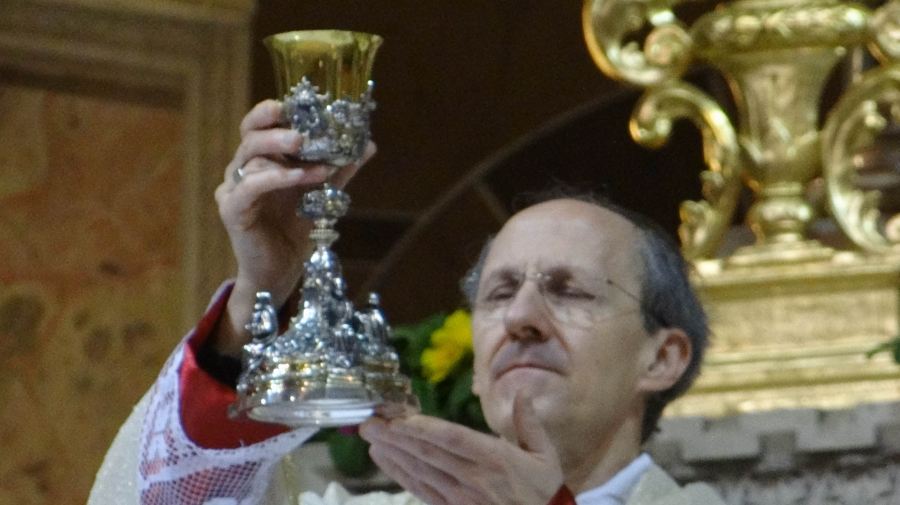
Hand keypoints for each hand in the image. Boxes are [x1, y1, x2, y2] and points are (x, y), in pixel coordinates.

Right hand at [212, 100, 374, 355]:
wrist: (281, 271)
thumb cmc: (295, 230)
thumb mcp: (322, 194)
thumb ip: (340, 170)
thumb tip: (368, 144)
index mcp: (260, 159)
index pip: (258, 124)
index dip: (275, 110)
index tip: (302, 105)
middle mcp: (242, 169)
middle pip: (251, 134)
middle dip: (278, 127)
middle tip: (306, 130)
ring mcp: (233, 188)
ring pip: (251, 157)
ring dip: (288, 155)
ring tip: (319, 160)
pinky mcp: (231, 209)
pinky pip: (252, 186)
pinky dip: (280, 178)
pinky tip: (307, 178)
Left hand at [359, 394, 563, 504]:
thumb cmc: (543, 490)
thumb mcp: (545, 455)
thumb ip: (529, 422)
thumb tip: (522, 391)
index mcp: (495, 459)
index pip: (453, 440)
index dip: (423, 429)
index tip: (399, 417)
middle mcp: (473, 478)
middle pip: (428, 454)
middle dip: (395, 437)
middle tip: (369, 422)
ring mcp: (458, 497)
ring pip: (419, 471)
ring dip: (392, 453)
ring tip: (370, 436)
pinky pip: (420, 489)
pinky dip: (399, 473)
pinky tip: (384, 458)